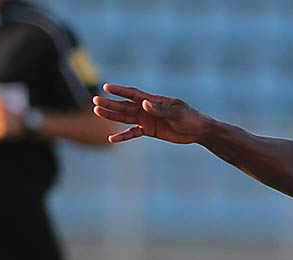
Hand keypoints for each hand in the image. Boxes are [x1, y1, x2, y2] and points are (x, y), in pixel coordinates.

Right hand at [92, 83, 208, 144]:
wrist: (197, 130)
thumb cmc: (190, 118)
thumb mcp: (177, 113)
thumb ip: (161, 110)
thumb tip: (145, 104)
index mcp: (153, 100)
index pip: (133, 94)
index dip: (120, 91)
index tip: (106, 87)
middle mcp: (147, 108)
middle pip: (124, 106)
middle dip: (110, 104)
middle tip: (95, 101)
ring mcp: (147, 119)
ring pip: (125, 117)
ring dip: (112, 116)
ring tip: (97, 112)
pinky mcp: (149, 131)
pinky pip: (133, 133)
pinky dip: (123, 135)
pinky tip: (112, 139)